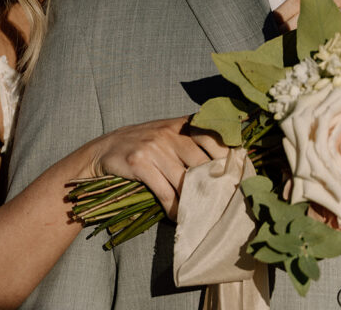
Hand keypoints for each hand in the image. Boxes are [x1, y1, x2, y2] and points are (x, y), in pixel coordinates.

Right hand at [87, 117, 227, 218]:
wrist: (105, 148)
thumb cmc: (144, 142)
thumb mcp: (167, 132)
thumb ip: (191, 139)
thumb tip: (223, 160)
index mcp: (179, 124)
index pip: (211, 135)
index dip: (225, 155)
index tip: (234, 173)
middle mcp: (169, 132)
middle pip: (200, 162)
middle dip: (211, 184)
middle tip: (219, 201)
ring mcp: (154, 148)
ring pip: (184, 180)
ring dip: (192, 201)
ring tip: (198, 213)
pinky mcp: (140, 164)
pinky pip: (165, 192)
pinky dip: (173, 208)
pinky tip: (176, 216)